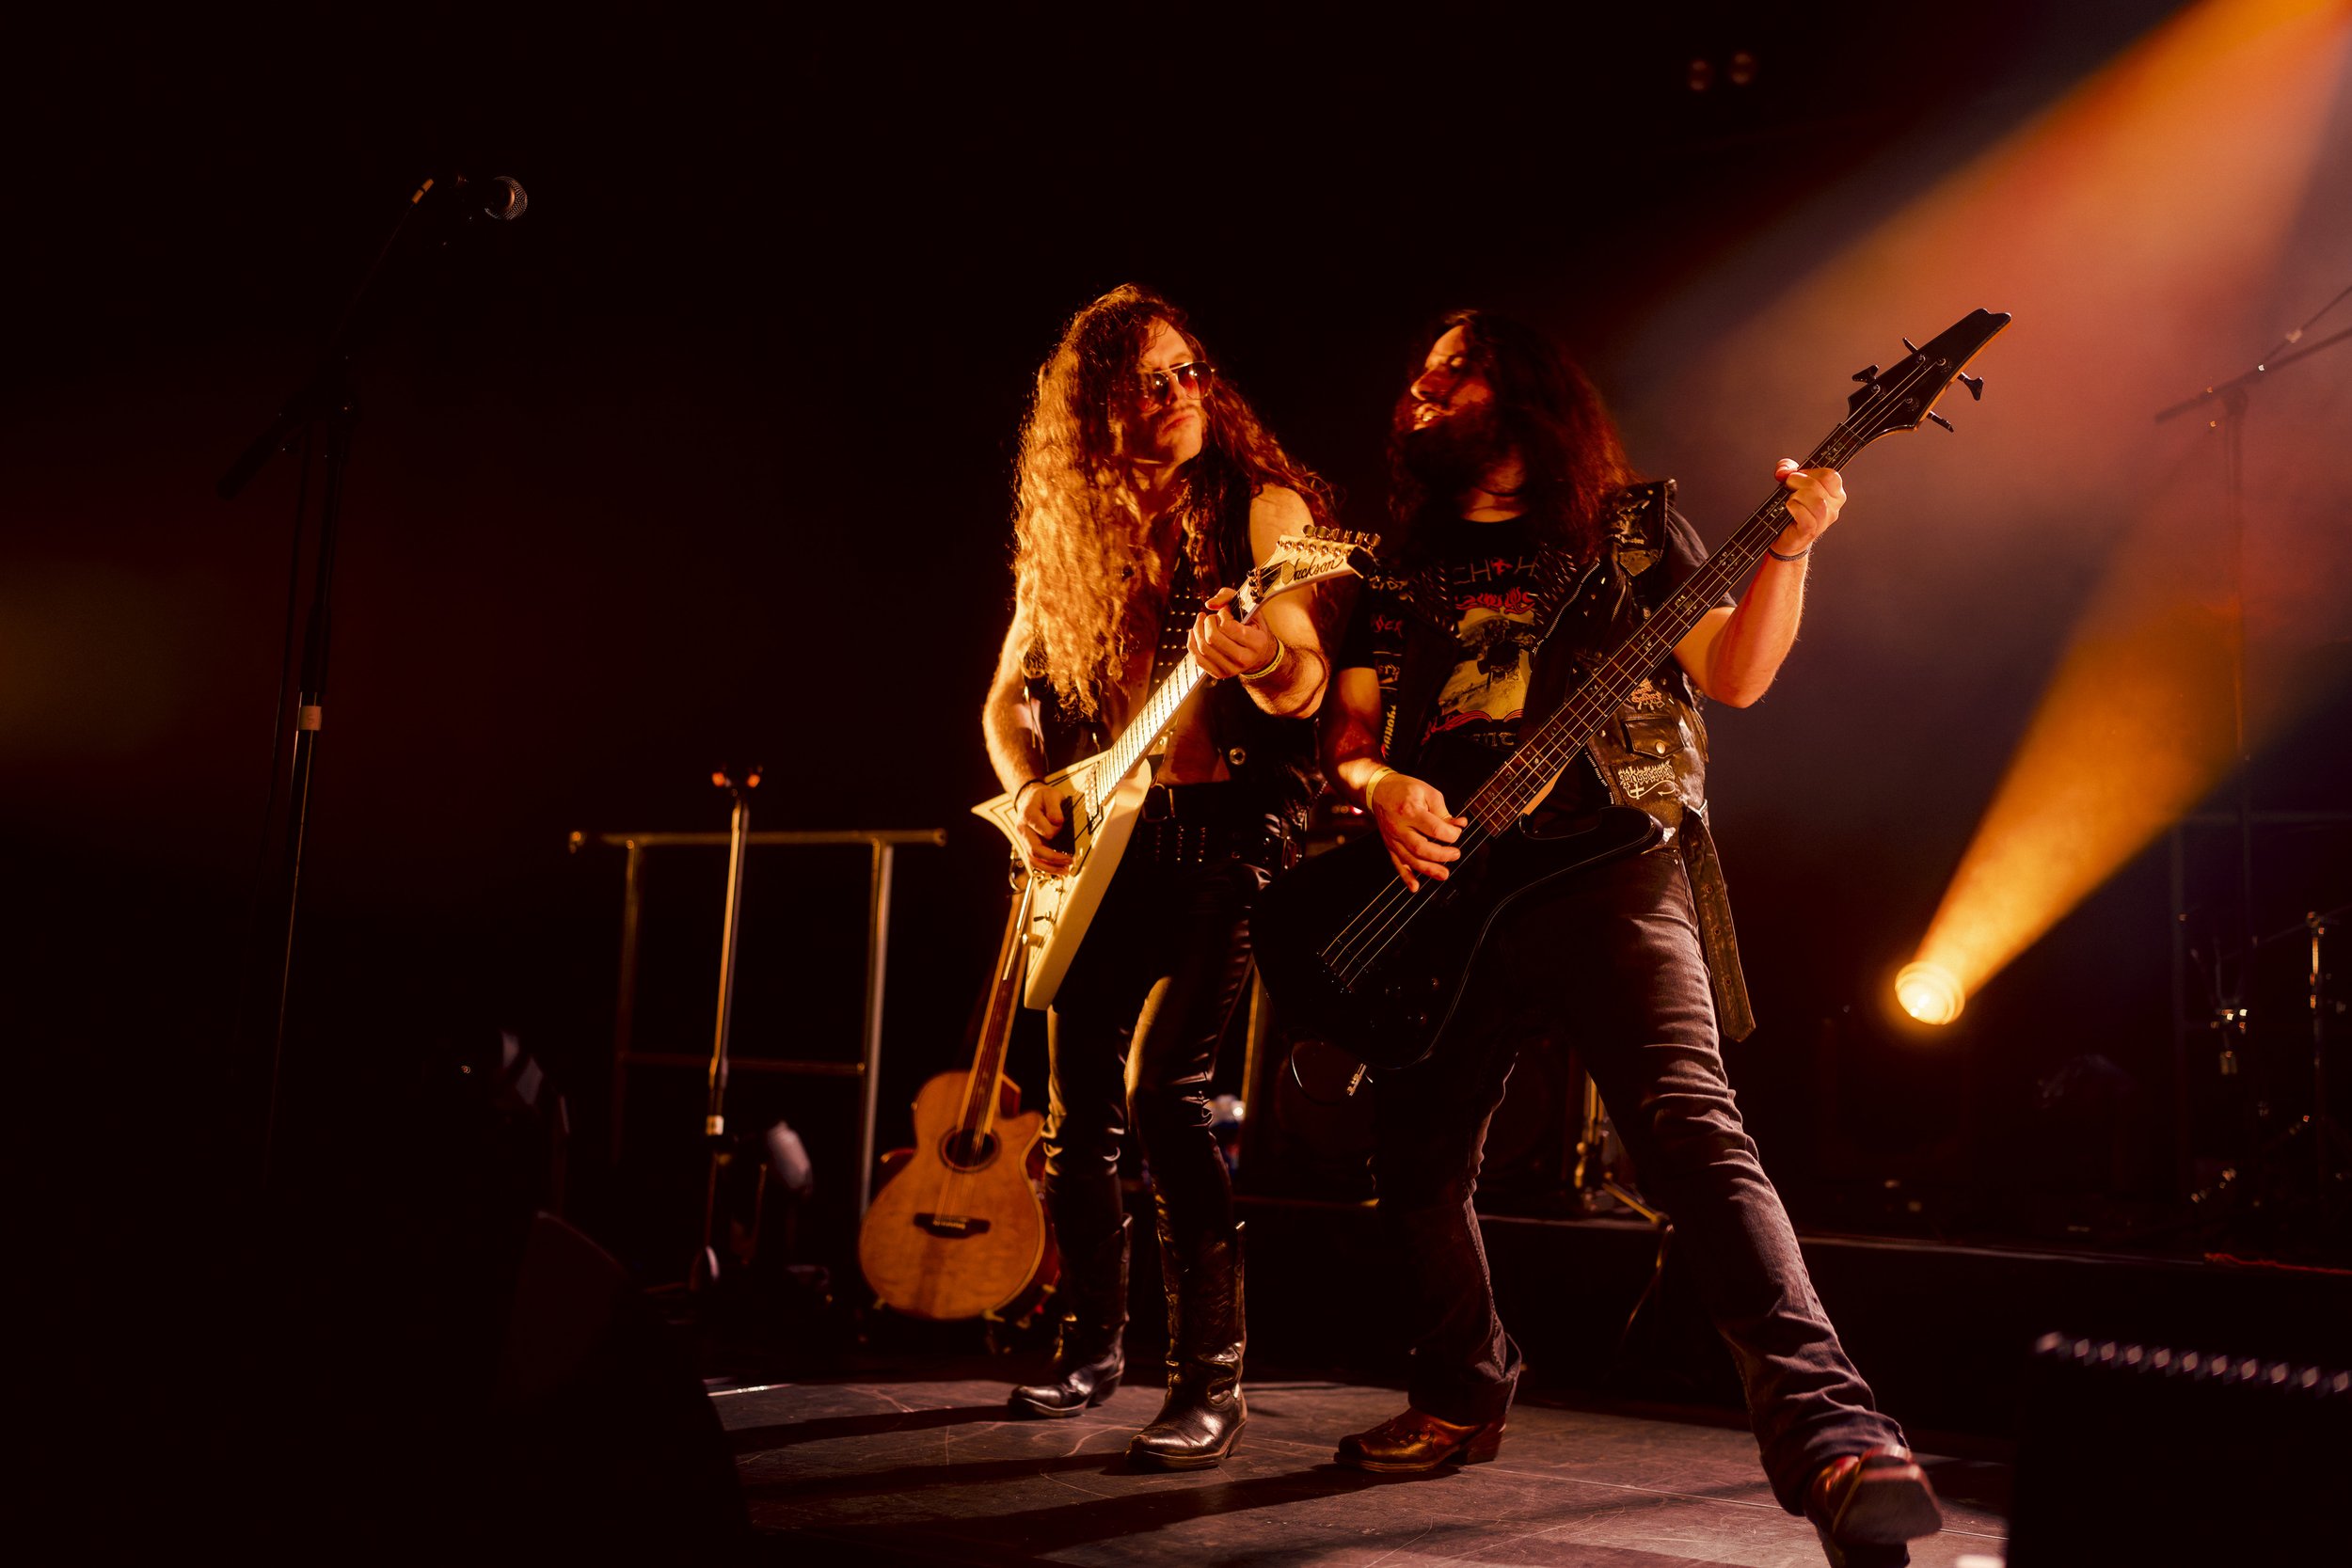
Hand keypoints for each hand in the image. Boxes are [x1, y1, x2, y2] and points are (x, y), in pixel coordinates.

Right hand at [1015, 779, 1072, 874]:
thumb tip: (1058, 823)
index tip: (1064, 827)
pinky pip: (1034, 861)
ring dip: (1049, 868)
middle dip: (1054, 859)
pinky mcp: (1027, 846)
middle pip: (1035, 850)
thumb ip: (1055, 808)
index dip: (1057, 832)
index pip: (1045, 831)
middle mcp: (1023, 829)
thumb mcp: (1051, 795)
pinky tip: (1057, 870)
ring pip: (1032, 860)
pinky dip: (1045, 868)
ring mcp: (1023, 839)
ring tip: (1065, 870)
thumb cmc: (1042, 797)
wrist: (1028, 798)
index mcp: (1028, 815)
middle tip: (1069, 860)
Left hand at [1187, 587, 1278, 679]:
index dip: (1222, 615)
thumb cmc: (1252, 627)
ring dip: (1198, 629)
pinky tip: (1195, 632)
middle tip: (1212, 617)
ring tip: (1203, 622)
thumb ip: (1229, 597)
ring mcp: (1231, 669)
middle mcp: (1245, 659)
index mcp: (1257, 642)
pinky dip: (1192, 642)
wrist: (1258, 654)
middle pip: (1212, 638)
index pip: (1228, 626)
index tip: (1225, 612)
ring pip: (1202, 647)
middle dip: (1207, 622)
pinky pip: (1197, 658)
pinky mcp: (1219, 674)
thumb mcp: (1249, 608)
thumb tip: (1209, 604)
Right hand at [1367, 769, 1465, 891]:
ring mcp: (1392, 838)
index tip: (1457, 833)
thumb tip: (1459, 826)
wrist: (1378, 790)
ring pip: (1410, 859)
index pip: (1434, 829)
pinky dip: (1405, 877)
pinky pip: (1396, 863)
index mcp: (1410, 810)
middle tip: (1456, 854)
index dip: (1450, 835)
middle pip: (1421, 848)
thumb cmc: (1405, 789)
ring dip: (1428, 870)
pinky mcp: (1389, 845)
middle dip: (1441, 855)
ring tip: (1444, 874)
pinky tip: (1415, 887)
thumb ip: (1443, 811)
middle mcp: (1399, 827)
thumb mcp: (1427, 792)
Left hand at [1772, 459, 1844, 554]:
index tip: (1799, 475)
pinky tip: (1789, 508)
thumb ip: (1787, 468)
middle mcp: (1834, 507)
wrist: (1786, 536)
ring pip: (1816, 501)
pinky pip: (1806, 517)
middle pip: (1819, 486)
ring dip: (1797, 496)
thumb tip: (1784, 471)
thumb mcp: (1791, 482)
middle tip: (1789, 487)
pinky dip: (1794, 509)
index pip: (1830, 475)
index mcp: (1835, 493)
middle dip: (1798, 482)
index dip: (1811, 472)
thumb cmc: (1793, 509)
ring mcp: (1824, 521)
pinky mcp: (1811, 531)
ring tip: (1791, 499)